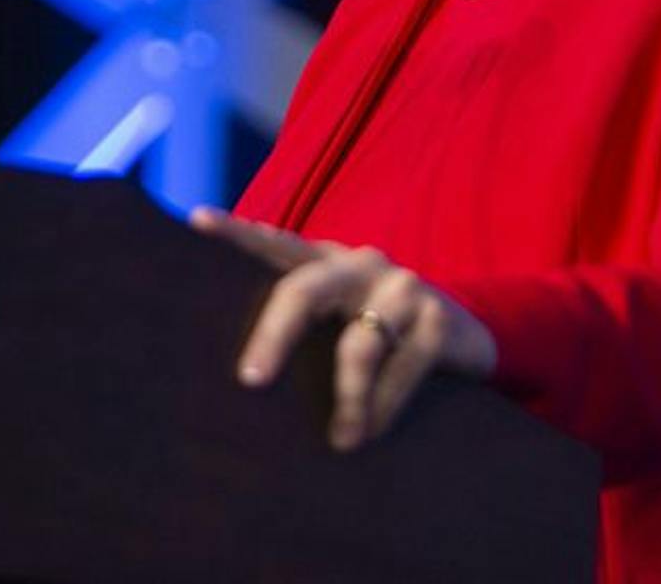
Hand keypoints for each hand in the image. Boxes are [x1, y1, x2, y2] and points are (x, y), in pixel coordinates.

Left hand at [189, 208, 496, 450]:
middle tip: (251, 380)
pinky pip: (403, 368)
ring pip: (359, 345)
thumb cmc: (377, 330)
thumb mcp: (338, 318)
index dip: (237, 231)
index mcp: (325, 261)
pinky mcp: (436, 318)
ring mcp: (400, 287)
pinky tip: (374, 430)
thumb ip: (301, 324)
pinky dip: (385, 405)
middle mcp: (358, 264)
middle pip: (304, 290)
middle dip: (273, 336)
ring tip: (342, 440)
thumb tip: (238, 375)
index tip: (198, 220)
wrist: (463, 334)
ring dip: (348, 400)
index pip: (275, 243)